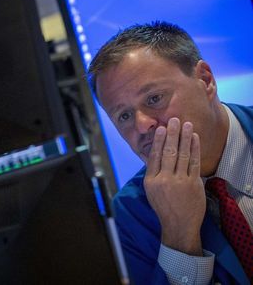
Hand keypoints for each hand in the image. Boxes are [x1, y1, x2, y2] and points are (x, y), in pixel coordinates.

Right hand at [144, 117, 205, 255]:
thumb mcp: (151, 190)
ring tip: (186, 125)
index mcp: (151, 181)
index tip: (161, 128)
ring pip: (182, 155)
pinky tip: (194, 139)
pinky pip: (194, 162)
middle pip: (168, 152)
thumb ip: (152, 171)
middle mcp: (164, 180)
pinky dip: (195, 149)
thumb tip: (151, 152)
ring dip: (184, 138)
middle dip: (172, 134)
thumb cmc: (163, 206)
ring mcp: (179, 182)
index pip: (154, 156)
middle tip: (174, 120)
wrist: (178, 225)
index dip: (158, 141)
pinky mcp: (193, 184)